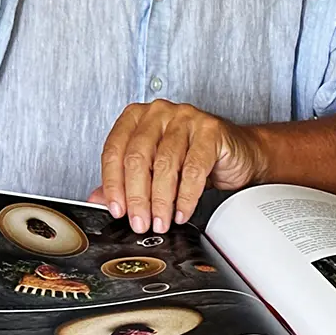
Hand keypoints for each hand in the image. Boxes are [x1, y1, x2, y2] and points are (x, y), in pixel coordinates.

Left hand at [88, 100, 264, 233]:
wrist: (238, 153)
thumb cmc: (194, 157)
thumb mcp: (155, 170)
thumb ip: (125, 182)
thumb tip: (97, 200)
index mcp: (138, 117)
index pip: (114, 149)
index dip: (112, 183)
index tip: (117, 210)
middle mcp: (160, 112)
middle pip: (138, 156)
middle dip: (137, 197)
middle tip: (140, 222)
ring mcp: (186, 117)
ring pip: (165, 164)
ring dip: (161, 200)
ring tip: (161, 221)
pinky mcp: (211, 130)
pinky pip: (193, 168)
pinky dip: (186, 197)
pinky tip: (182, 211)